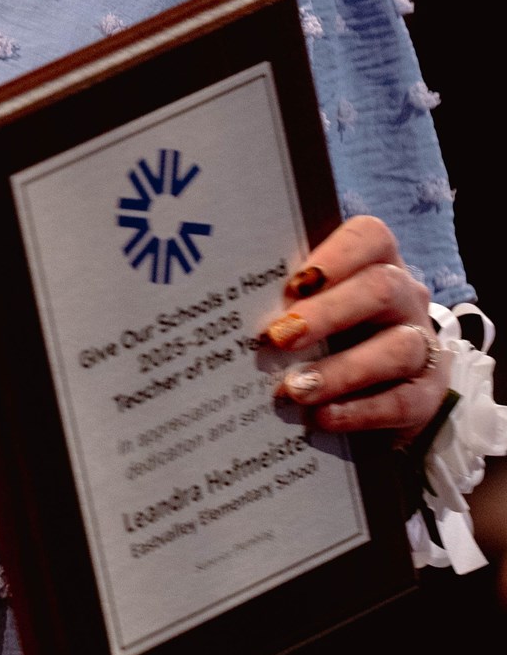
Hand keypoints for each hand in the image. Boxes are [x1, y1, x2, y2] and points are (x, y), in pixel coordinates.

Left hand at [258, 215, 446, 442]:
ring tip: (295, 389)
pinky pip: (402, 401)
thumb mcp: (312, 309)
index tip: (290, 285)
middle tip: (279, 337)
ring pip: (396, 348)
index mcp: (376, 263)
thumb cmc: (329, 336)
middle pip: (382, 289)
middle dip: (327, 313)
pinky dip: (358, 411)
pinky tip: (323, 416)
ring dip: (341, 370)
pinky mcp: (427, 395)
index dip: (333, 256)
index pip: (370, 238)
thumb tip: (227, 310)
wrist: (378, 394)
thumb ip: (288, 301)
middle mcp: (405, 298)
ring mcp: (422, 345)